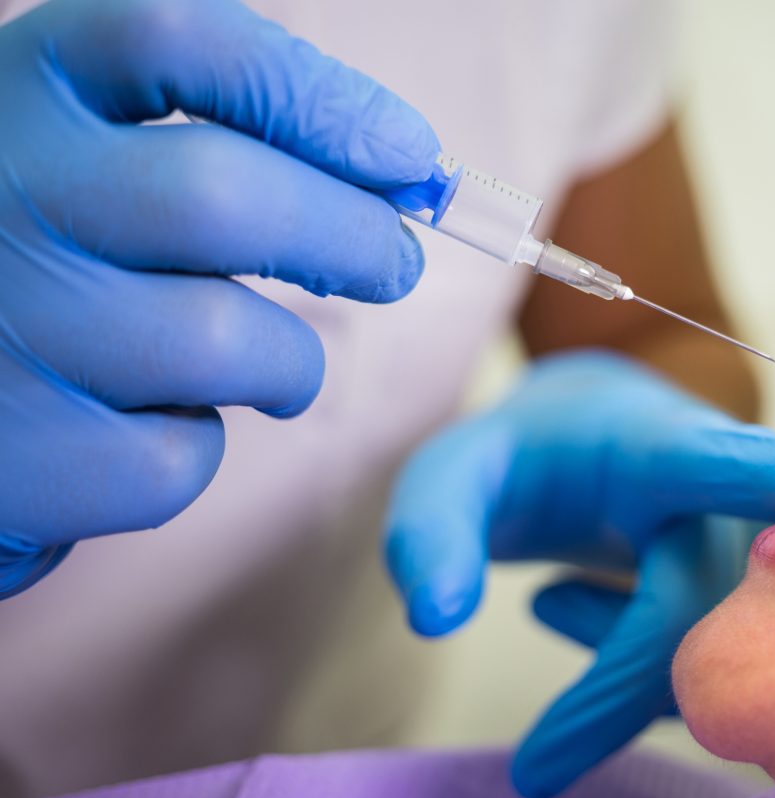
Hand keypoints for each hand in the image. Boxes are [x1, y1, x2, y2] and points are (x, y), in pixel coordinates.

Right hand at [0, 0, 436, 595]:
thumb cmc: (46, 267)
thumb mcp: (89, 158)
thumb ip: (214, 135)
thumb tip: (404, 165)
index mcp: (25, 87)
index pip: (181, 40)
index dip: (319, 96)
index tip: (408, 152)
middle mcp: (0, 189)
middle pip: (224, 196)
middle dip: (354, 238)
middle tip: (396, 264)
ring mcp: (6, 324)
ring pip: (228, 341)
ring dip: (289, 365)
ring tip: (277, 369)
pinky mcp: (22, 453)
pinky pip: (180, 454)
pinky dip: (199, 446)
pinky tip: (152, 423)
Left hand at [384, 350, 774, 796]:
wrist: (594, 445)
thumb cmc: (526, 459)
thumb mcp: (451, 477)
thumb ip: (431, 533)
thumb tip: (438, 619)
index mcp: (653, 447)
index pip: (711, 457)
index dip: (768, 469)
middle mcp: (722, 501)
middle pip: (700, 606)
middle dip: (620, 690)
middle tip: (533, 772)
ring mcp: (749, 555)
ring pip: (719, 655)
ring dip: (620, 671)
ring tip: (551, 598)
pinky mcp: (756, 605)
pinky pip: (720, 672)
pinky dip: (637, 674)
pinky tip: (580, 606)